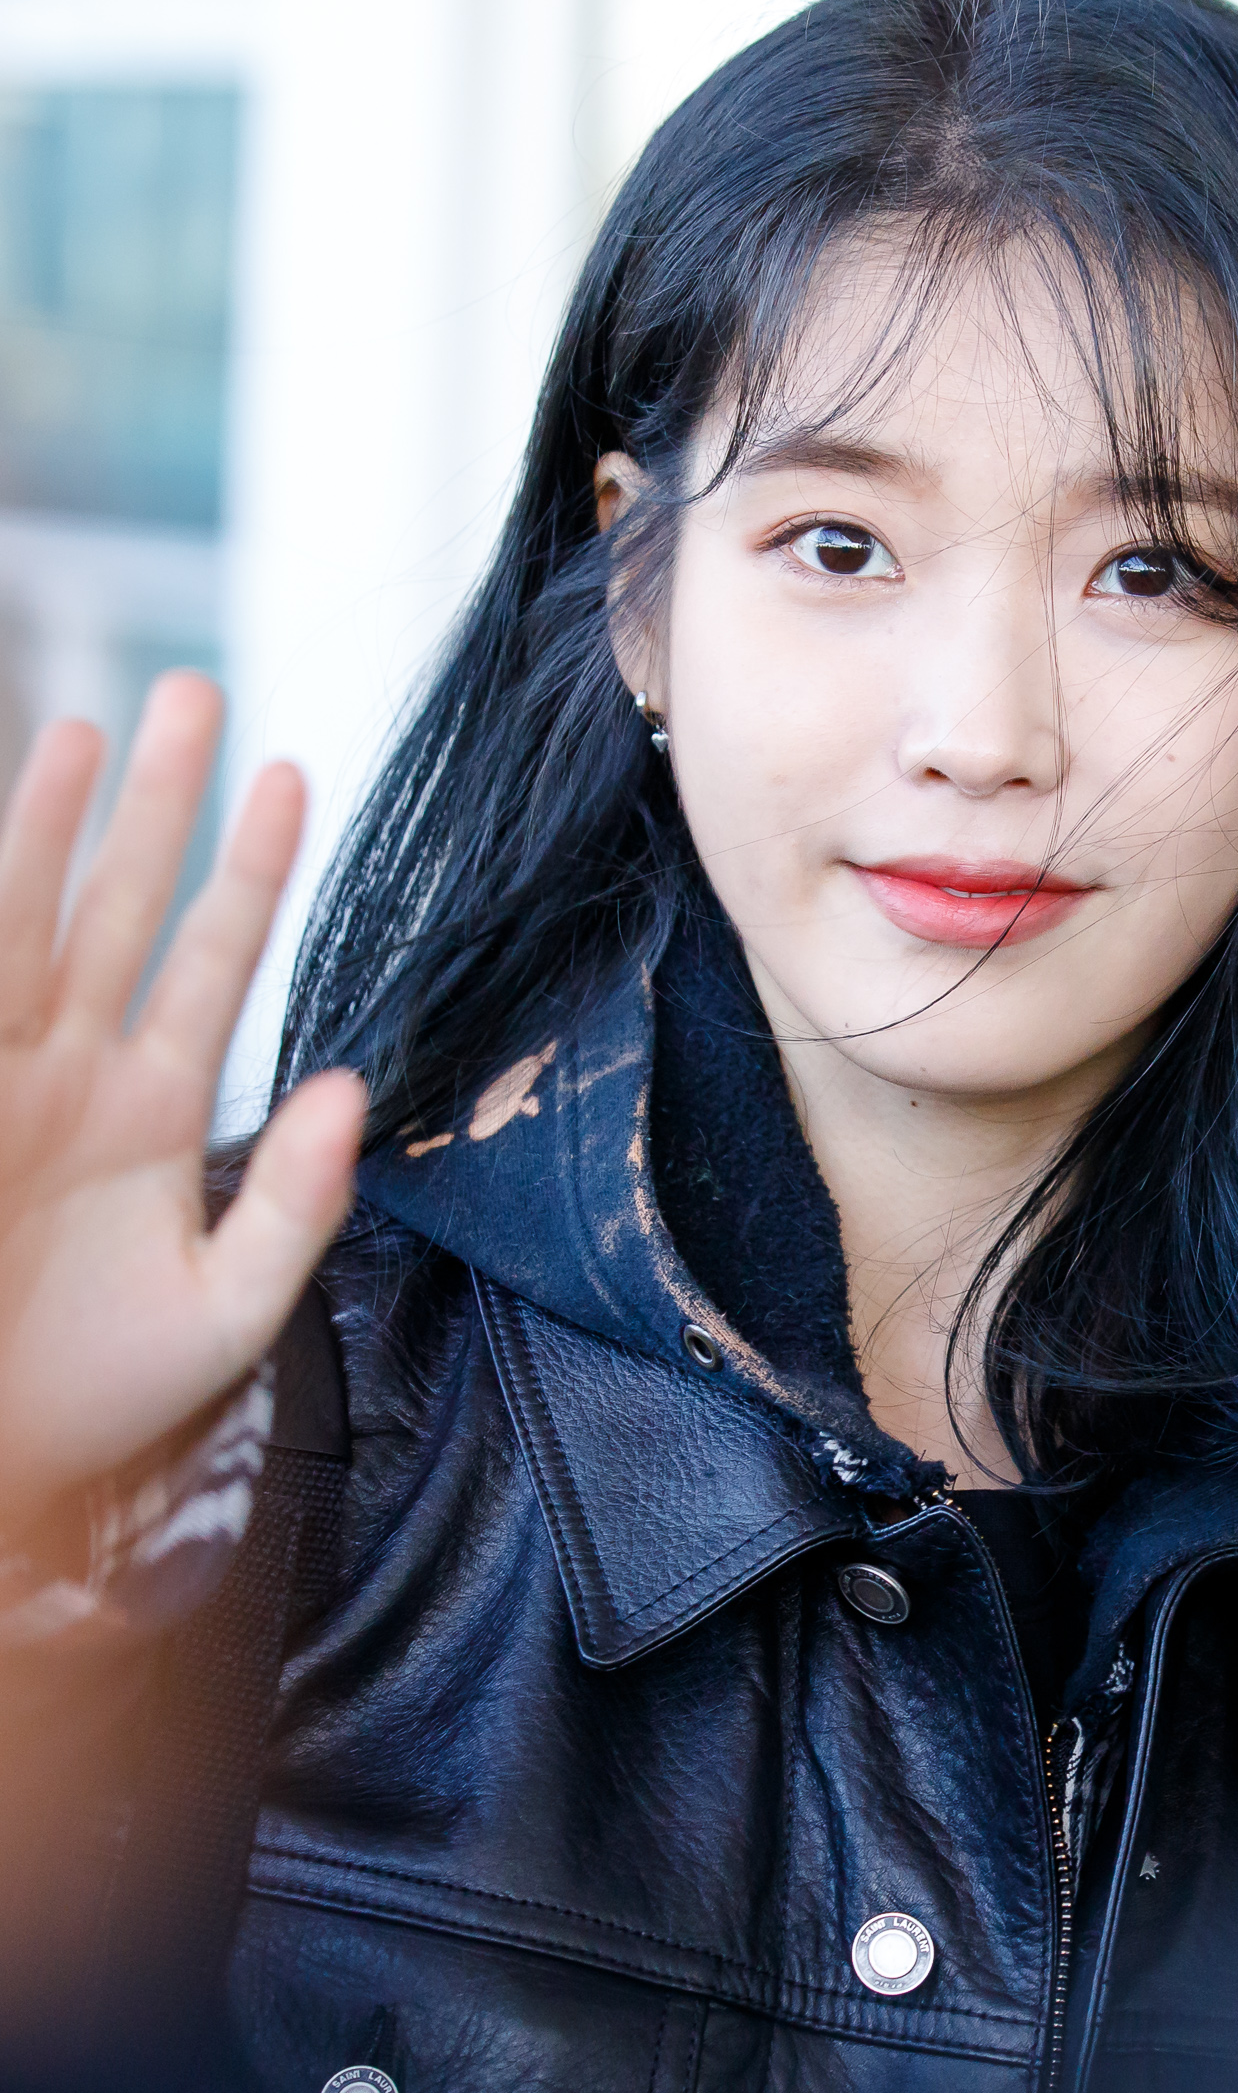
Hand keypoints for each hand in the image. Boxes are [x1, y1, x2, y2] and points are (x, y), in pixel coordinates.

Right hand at [0, 672, 364, 1538]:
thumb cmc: (98, 1403)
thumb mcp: (225, 1315)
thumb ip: (295, 1204)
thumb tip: (349, 1085)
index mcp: (155, 1111)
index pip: (212, 961)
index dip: (251, 869)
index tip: (292, 774)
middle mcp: (75, 1072)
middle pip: (124, 906)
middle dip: (158, 804)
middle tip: (195, 690)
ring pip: (30, 919)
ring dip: (55, 823)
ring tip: (90, 725)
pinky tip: (10, 817)